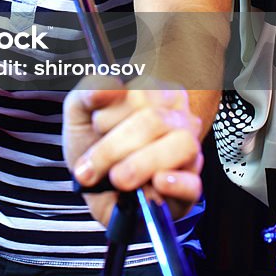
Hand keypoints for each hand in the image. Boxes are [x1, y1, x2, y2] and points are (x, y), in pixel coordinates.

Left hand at [62, 85, 202, 227]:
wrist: (92, 187)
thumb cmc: (92, 144)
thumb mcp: (80, 113)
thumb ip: (89, 91)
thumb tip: (108, 87)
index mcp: (157, 94)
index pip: (142, 93)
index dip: (111, 114)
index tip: (93, 129)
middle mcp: (179, 118)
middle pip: (156, 121)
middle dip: (115, 147)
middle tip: (90, 168)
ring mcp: (190, 152)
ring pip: (182, 145)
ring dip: (141, 164)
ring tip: (117, 179)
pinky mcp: (190, 187)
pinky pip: (194, 183)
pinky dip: (176, 184)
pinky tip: (157, 183)